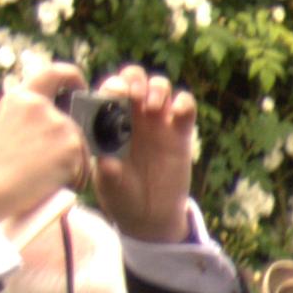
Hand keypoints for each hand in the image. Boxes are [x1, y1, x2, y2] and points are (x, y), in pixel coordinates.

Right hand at [0, 54, 91, 228]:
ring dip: (73, 165)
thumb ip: (33, 117)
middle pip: (74, 122)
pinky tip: (54, 183)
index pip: (54, 72)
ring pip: (81, 145)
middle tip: (57, 164)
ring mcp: (58, 123)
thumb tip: (63, 119)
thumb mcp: (10, 127)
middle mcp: (40, 105)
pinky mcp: (72, 144)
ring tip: (48, 178)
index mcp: (21, 97)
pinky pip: (85, 163)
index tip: (81, 88)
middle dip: (73, 145)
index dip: (73, 77)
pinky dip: (75, 177)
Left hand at [76, 66, 201, 244]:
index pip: (109, 89)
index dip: (112, 85)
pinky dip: (184, 102)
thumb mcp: (109, 187)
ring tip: (153, 108)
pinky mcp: (181, 132)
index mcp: (109, 120)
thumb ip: (107, 172)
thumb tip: (106, 160)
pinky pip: (186, 105)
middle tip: (134, 96)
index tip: (114, 95)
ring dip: (157, 88)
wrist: (150, 215)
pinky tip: (177, 115)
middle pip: (134, 78)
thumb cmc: (122, 196)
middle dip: (134, 79)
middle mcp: (133, 115)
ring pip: (160, 85)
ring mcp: (158, 122)